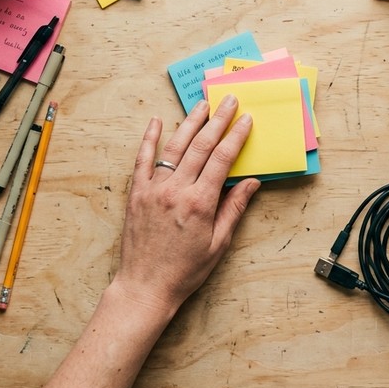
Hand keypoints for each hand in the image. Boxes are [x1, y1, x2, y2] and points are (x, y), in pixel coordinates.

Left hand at [110, 95, 260, 316]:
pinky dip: (149, 138)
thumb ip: (234, 209)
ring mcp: (153, 189)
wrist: (145, 287)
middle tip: (229, 101)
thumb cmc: (185, 271)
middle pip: (200, 146)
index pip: (222, 159)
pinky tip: (156, 121)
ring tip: (202, 104)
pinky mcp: (136, 194)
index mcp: (200, 203)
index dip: (235, 136)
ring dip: (190, 123)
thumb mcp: (218, 244)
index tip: (246, 120)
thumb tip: (252, 182)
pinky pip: (143, 160)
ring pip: (174, 147)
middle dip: (217, 120)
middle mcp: (176, 190)